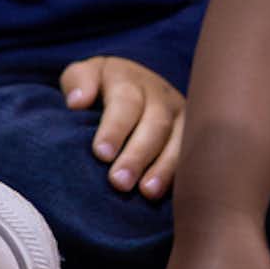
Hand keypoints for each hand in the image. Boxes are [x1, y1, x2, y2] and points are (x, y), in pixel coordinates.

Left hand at [61, 54, 182, 198]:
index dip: (115, 128)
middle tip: (119, 181)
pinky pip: (192, 155)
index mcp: (129, 79)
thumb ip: (77, 82)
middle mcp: (159, 95)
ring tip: (147, 192)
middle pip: (155, 124)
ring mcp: (180, 115)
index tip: (101, 153)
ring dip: (163, 168)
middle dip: (137, 155)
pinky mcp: (193, 135)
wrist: (133, 83)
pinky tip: (168, 194)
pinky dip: (180, 175)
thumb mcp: (84, 74)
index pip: (125, 101)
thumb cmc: (100, 86)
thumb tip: (77, 102)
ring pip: (178, 141)